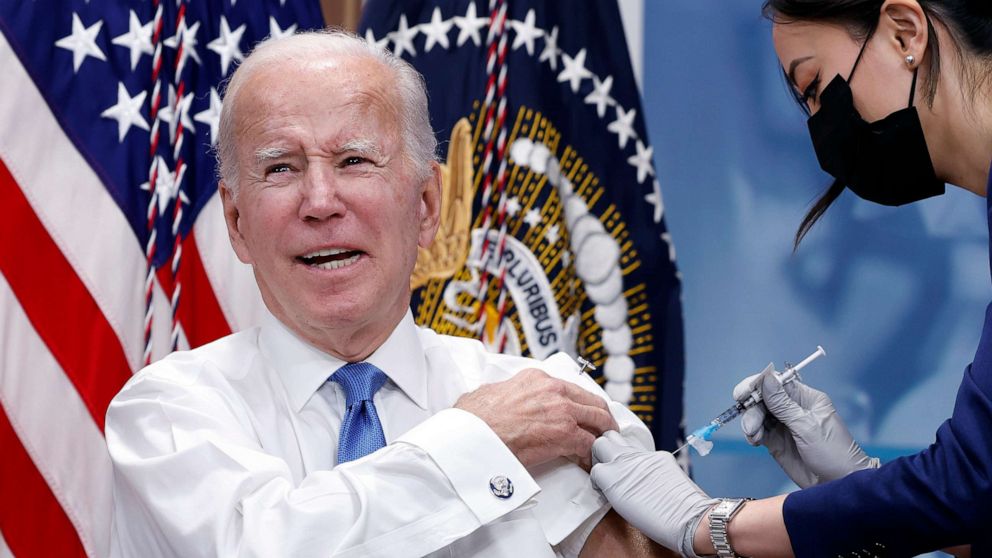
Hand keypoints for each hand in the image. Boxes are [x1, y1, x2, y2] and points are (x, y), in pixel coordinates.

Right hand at [455, 368, 617, 468]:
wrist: (474, 437)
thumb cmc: (476, 420)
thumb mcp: (488, 393)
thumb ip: (502, 392)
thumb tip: (497, 398)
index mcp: (536, 378)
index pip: (569, 388)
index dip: (579, 403)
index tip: (581, 413)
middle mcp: (554, 390)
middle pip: (591, 401)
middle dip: (601, 416)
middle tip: (604, 430)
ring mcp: (563, 411)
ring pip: (598, 419)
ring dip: (603, 433)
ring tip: (604, 446)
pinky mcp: (566, 434)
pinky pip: (590, 444)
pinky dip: (593, 455)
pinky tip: (590, 463)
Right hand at [590, 431, 716, 554]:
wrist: (686, 518)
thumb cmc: (653, 521)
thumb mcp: (620, 506)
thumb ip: (611, 487)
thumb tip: (609, 481)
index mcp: (610, 476)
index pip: (594, 467)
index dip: (597, 477)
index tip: (603, 485)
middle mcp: (624, 460)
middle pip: (603, 441)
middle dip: (602, 451)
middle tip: (608, 465)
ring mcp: (643, 455)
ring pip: (623, 440)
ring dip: (620, 449)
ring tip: (626, 465)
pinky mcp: (660, 455)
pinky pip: (645, 452)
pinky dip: (642, 460)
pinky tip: (649, 473)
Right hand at [735, 365, 878, 487]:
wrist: (839, 484)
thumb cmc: (834, 453)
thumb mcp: (807, 426)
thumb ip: (783, 404)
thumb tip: (767, 377)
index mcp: (806, 398)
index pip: (777, 383)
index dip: (758, 385)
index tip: (743, 393)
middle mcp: (793, 409)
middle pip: (763, 399)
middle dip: (752, 409)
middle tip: (750, 425)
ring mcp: (784, 425)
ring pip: (758, 414)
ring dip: (751, 422)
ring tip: (754, 435)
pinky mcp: (777, 441)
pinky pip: (758, 431)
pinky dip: (752, 434)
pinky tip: (755, 440)